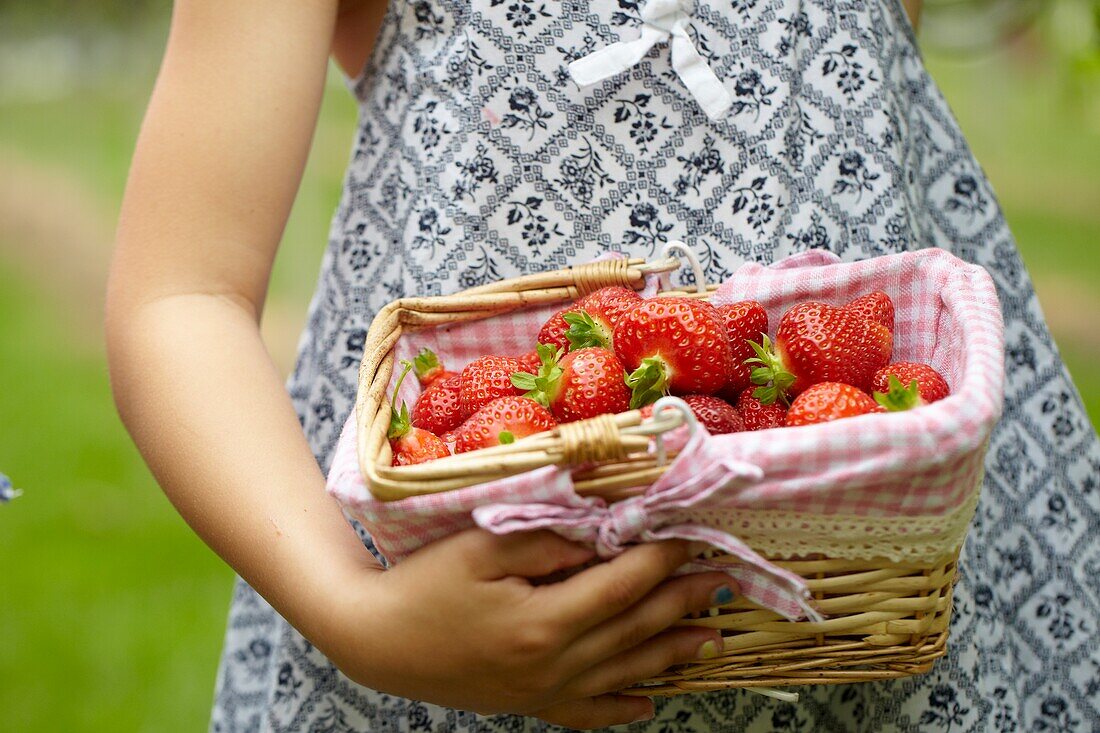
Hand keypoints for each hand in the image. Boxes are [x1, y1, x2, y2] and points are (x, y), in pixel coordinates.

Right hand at [324, 528, 735, 729]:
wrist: (376, 642)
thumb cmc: (424, 585)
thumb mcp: (481, 547)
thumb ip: (547, 541)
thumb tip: (601, 538)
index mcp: (543, 621)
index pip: (621, 586)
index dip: (661, 560)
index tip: (691, 539)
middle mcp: (552, 665)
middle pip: (632, 631)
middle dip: (681, 604)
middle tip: (722, 584)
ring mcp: (541, 692)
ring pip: (622, 674)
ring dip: (670, 655)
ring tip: (711, 639)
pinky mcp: (527, 705)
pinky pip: (586, 715)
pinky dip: (620, 710)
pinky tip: (647, 706)